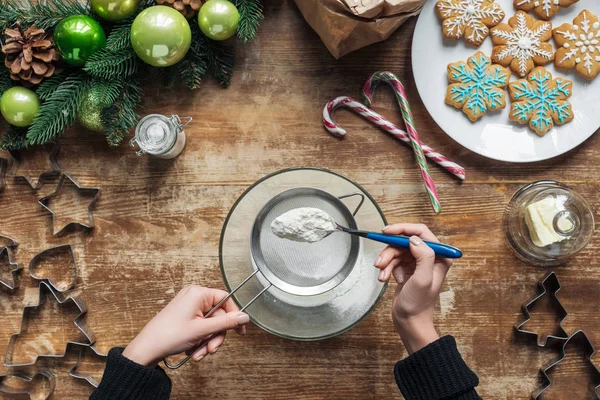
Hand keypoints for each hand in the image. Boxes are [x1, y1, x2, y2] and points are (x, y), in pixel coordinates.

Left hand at [123, 286, 249, 366]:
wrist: (147, 349)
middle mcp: (194, 297)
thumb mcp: (202, 330)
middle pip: (218, 316)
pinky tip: (193, 351)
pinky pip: (201, 328)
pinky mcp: (185, 317)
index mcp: (198, 293)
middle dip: (215, 336)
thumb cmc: (169, 335)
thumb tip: (244, 317)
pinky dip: (199, 341)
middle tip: (211, 349)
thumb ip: (226, 323)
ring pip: (210, 325)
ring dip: (207, 341)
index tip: (239, 331)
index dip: (234, 316)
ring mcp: (189, 307)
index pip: (226, 300)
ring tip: (199, 353)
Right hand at [374, 223, 452, 353]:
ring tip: (381, 274)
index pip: (421, 232)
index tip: (387, 232)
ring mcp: (417, 262)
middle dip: (390, 250)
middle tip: (380, 261)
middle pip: (405, 241)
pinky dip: (386, 268)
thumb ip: (423, 256)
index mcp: (440, 256)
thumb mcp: (423, 279)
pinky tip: (384, 278)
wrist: (409, 321)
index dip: (403, 229)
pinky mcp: (407, 268)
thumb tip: (413, 239)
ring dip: (386, 261)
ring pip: (396, 250)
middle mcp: (430, 256)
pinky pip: (393, 260)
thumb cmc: (419, 304)